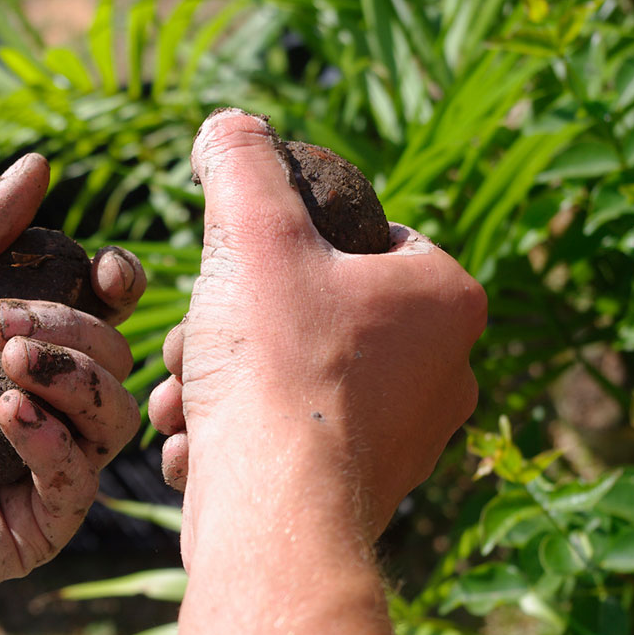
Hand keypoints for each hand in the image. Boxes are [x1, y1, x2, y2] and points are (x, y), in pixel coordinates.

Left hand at [0, 154, 144, 604]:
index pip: (101, 313)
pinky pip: (83, 472)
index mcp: (14, 347)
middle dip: (66, 327)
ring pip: (115, 411)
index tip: (105, 272)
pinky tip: (8, 412)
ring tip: (5, 364)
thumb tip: (39, 165)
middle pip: (113, 353)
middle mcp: (41, 402)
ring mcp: (45, 463)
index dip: (115, 287)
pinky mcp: (40, 520)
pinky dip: (53, 435)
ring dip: (72, 374)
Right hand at [148, 109, 485, 556]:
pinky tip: (203, 444)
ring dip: (227, 380)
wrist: (273, 510)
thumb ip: (240, 162)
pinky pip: (294, 439)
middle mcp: (446, 371)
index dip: (298, 241)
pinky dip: (243, 435)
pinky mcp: (366, 491)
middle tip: (197, 342)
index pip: (376, 237)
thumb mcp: (250, 233)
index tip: (249, 265)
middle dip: (239, 326)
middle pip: (321, 313)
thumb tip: (227, 124)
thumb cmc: (276, 364)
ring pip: (298, 378)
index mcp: (445, 298)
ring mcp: (411, 439)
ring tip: (187, 398)